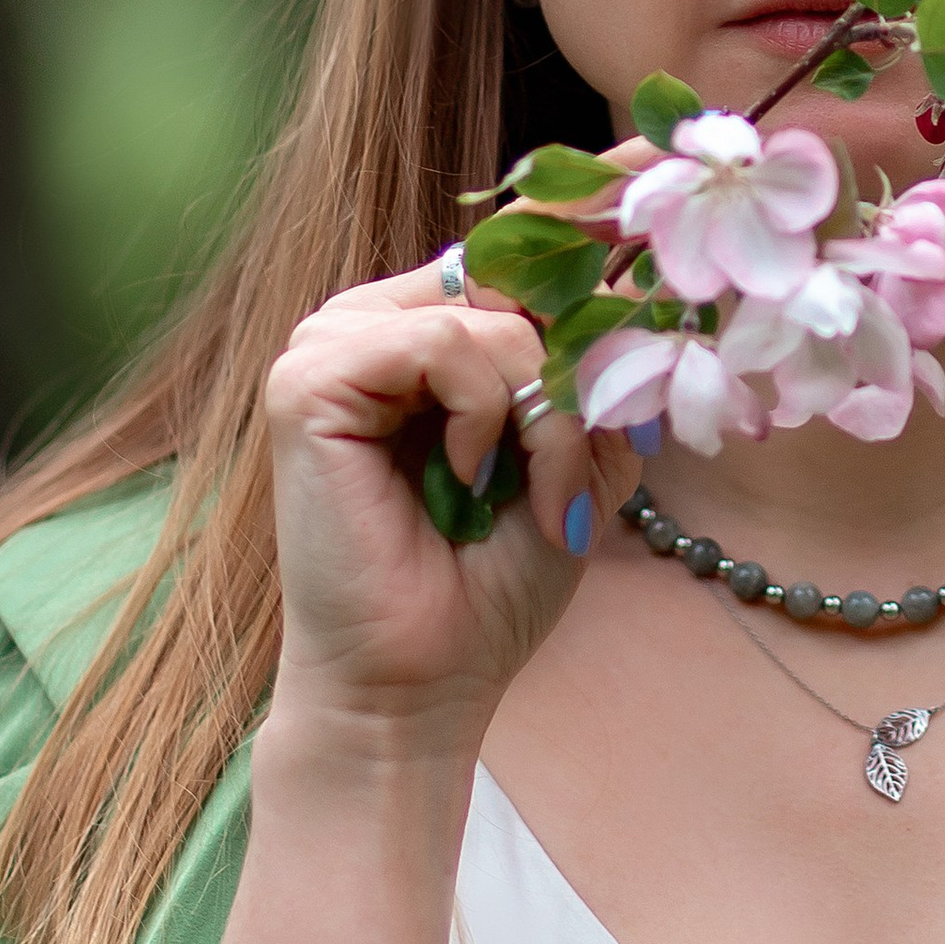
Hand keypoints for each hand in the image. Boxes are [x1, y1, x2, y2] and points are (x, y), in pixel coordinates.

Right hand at [261, 247, 640, 750]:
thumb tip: (635, 292)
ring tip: (522, 493)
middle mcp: (369, 325)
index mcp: (420, 333)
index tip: (637, 353)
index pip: (518, 261)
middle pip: (511, 278)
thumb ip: (599, 373)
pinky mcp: (307, 382)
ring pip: (486, 316)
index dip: (588, 294)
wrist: (418, 682)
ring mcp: (328, 346)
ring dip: (540, 413)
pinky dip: (485, 414)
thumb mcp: (579, 460)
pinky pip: (442, 343)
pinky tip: (465, 478)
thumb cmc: (488, 582)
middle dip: (572, 371)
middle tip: (573, 465)